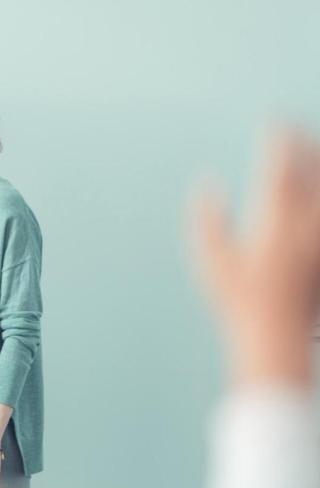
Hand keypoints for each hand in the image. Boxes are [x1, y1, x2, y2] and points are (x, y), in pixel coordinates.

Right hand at [193, 129, 319, 388]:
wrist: (277, 337)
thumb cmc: (239, 302)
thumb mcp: (211, 261)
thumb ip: (209, 219)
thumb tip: (207, 184)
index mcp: (275, 221)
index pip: (280, 167)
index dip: (278, 139)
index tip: (275, 120)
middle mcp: (306, 226)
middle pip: (314, 173)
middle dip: (307, 146)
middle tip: (301, 130)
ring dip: (319, 169)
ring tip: (314, 156)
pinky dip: (319, 200)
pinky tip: (314, 200)